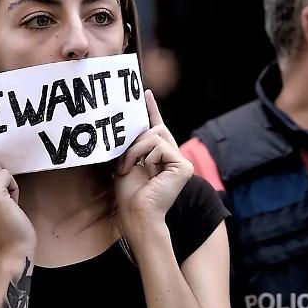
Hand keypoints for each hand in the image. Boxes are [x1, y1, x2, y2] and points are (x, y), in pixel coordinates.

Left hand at [115, 90, 193, 236]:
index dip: (151, 109)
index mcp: (159, 156)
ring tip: (128, 169)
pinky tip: (147, 171)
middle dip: (134, 143)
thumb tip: (129, 123)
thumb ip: (131, 144)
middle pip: (154, 128)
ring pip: (155, 135)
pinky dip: (146, 156)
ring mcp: (180, 161)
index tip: (145, 94)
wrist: (137, 214)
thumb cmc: (129, 194)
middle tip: (123, 162)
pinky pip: (160, 146)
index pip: (157, 127)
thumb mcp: (126, 162)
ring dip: (135, 151)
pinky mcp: (183, 166)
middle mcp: (172, 156)